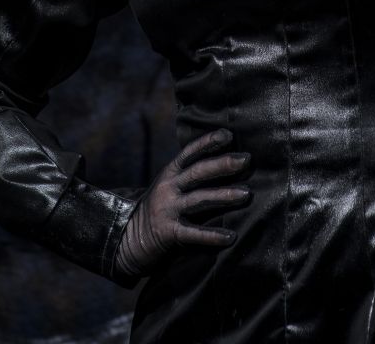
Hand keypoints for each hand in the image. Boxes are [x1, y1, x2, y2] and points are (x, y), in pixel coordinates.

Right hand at [114, 127, 250, 278]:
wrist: (127, 239)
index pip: (190, 152)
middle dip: (222, 165)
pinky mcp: (168, 233)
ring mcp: (167, 209)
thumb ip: (190, 176)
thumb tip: (226, 162)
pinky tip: (230, 236)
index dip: (208, 142)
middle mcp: (168, 187)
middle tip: (246, 160)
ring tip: (246, 194)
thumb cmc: (160, 208)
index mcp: (170, 173)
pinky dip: (212, 235)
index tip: (228, 135)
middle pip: (198, 172)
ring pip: (199, 199)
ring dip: (224, 195)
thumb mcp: (170, 186)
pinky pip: (193, 233)